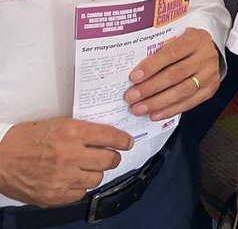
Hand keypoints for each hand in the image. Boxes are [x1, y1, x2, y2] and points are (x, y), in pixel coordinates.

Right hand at [0, 118, 132, 205]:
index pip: (111, 137)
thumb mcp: (57, 124)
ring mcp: (63, 178)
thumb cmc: (25, 139)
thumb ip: (81, 131)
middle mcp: (71, 155)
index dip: (123, 140)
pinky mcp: (55, 196)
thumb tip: (105, 136)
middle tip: (109, 157)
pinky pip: (80, 193)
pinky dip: (79, 187)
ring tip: (86, 168)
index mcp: (73, 133)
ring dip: (95, 173)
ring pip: (97, 178)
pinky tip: (72, 180)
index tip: (127, 143)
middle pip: (109, 160)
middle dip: (112, 158)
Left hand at [124, 28, 219, 120]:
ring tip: (139, 108)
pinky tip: (155, 114)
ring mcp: (210, 74)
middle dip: (151, 87)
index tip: (134, 77)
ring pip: (183, 91)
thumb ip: (159, 47)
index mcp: (196, 39)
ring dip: (158, 102)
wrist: (208, 51)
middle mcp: (206, 56)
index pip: (172, 53)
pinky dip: (170, 110)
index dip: (152, 66)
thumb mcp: (175, 37)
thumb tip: (131, 65)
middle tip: (131, 96)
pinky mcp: (211, 89)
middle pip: (177, 74)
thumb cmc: (184, 45)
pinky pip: (190, 103)